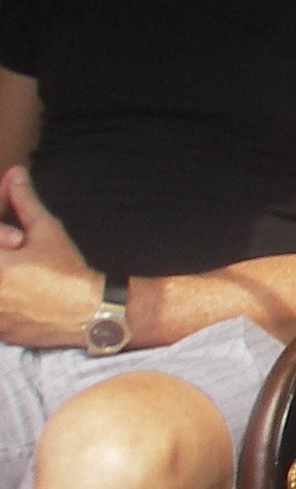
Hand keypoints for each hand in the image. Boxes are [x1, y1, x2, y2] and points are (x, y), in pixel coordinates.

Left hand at [0, 166, 102, 348]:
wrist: (92, 314)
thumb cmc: (70, 271)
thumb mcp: (48, 231)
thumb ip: (24, 202)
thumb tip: (15, 174)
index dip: (3, 235)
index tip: (16, 239)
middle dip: (5, 250)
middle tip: (20, 250)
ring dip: (6, 276)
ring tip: (23, 276)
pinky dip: (7, 298)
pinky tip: (22, 294)